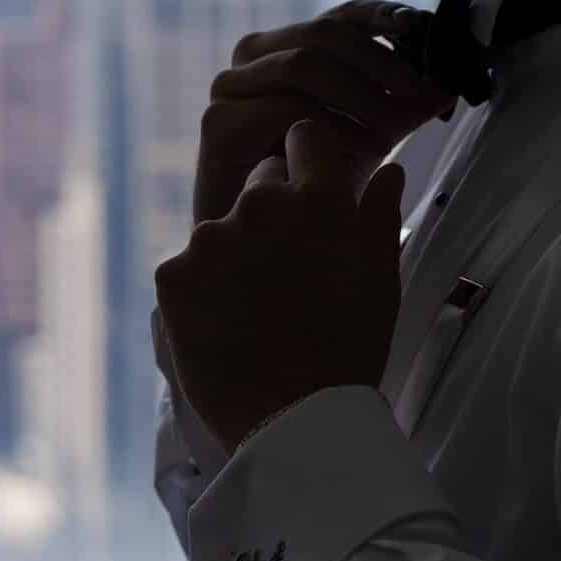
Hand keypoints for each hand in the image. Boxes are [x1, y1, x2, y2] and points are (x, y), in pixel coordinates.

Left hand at [156, 117, 410, 451]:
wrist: (293, 423)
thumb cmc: (349, 349)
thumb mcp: (382, 279)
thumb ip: (379, 214)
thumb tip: (388, 169)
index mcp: (317, 199)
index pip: (303, 137)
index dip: (309, 164)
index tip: (311, 194)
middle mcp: (259, 205)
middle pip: (260, 182)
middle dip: (273, 214)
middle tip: (288, 273)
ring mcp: (209, 239)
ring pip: (222, 229)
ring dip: (235, 254)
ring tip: (257, 309)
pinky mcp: (172, 275)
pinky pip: (187, 268)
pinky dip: (201, 289)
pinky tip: (226, 325)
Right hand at [192, 0, 451, 226]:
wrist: (265, 245)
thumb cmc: (314, 183)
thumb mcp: (371, 134)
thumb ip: (402, 107)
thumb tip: (446, 84)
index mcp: (290, 45)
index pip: (343, 15)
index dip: (383, 15)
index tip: (419, 26)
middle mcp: (255, 56)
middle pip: (324, 32)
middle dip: (380, 59)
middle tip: (417, 90)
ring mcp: (231, 86)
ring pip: (305, 64)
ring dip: (359, 94)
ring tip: (392, 128)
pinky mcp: (220, 122)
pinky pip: (286, 108)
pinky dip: (330, 126)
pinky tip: (357, 151)